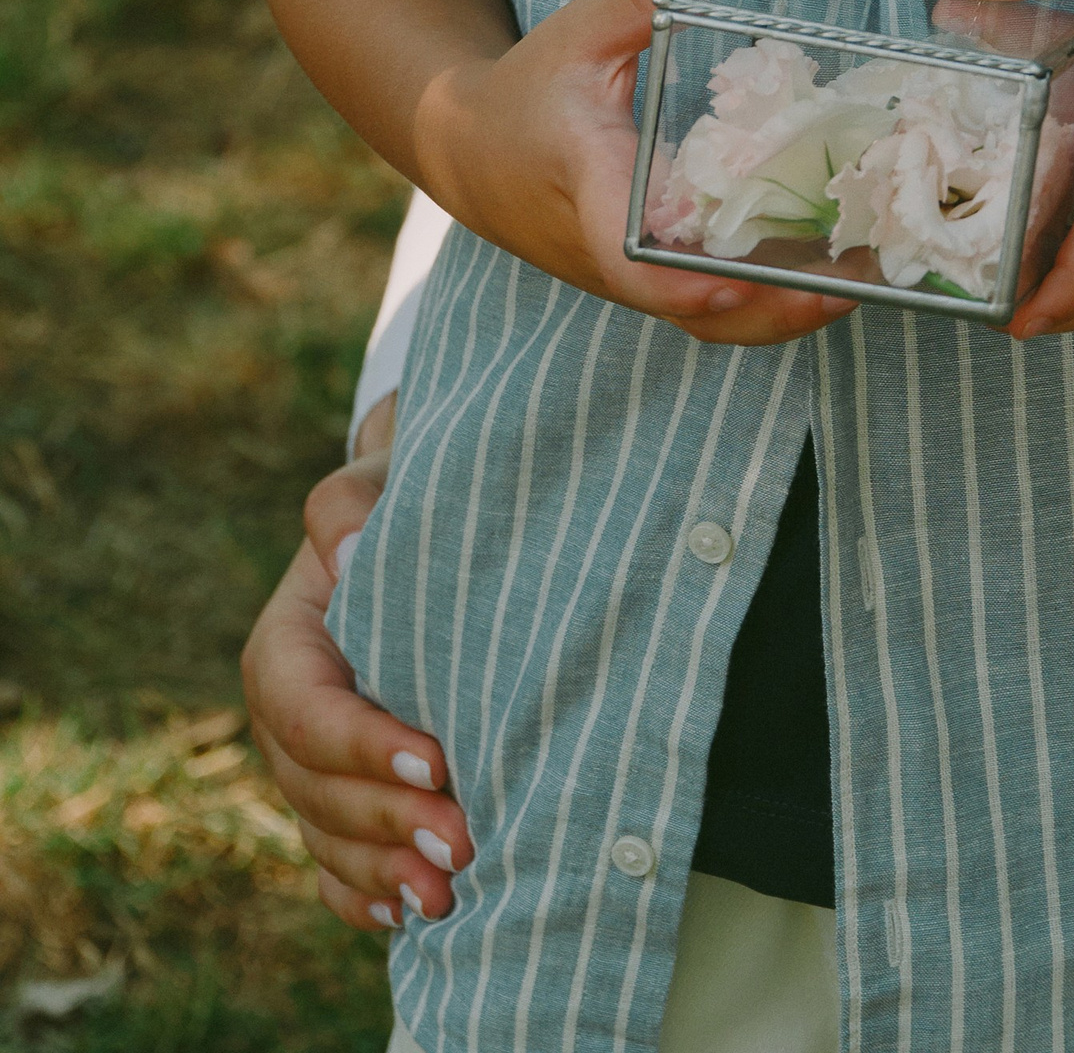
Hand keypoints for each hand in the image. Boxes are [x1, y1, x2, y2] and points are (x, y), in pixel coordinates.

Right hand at [241, 440, 469, 932]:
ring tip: (452, 891)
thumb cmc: (406, 500)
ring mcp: (312, 769)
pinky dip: (366, 895)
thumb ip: (351, 504)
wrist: (429, 531)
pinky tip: (413, 914)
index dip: (361, 742)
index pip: (305, 708)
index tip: (436, 758)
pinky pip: (336, 866)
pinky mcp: (343, 800)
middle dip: (388, 820)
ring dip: (384, 871)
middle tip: (465, 841)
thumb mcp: (381, 480)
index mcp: (286, 647)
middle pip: (317, 789)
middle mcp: (289, 720)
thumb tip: (350, 551)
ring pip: (328, 837)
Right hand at [415, 0, 856, 347]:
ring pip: (705, 321)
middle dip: (766, 314)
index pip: (629, 260)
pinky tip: (825, 273)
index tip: (729, 284)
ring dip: (776, 317)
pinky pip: (707, 306)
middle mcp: (612, 253)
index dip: (677, 285)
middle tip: (843, 294)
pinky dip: (763, 302)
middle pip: (690, 312)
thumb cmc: (528, 89)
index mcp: (592, 193)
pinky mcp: (646, 276)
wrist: (471, 152)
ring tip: (858, 288)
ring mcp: (630, 275)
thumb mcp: (578, 35)